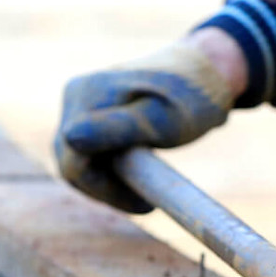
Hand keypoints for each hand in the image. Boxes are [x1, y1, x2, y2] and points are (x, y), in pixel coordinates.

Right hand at [55, 31, 244, 211]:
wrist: (206, 72)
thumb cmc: (192, 96)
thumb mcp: (163, 118)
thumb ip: (117, 127)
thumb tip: (69, 138)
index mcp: (86, 95)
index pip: (75, 162)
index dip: (107, 191)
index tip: (145, 204)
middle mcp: (75, 95)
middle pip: (72, 164)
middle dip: (108, 190)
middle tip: (148, 201)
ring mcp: (80, 103)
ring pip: (78, 162)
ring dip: (109, 182)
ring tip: (147, 187)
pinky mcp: (90, 113)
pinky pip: (88, 154)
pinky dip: (111, 170)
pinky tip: (141, 170)